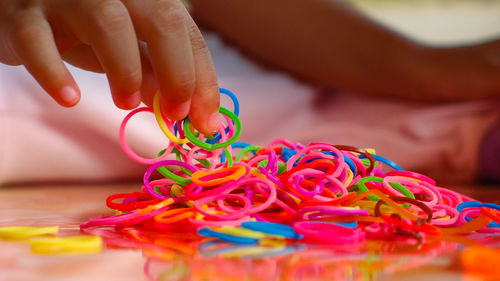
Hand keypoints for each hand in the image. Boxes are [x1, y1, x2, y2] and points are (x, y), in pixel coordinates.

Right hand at [0, 0, 219, 133]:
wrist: (19, 8)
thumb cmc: (83, 28)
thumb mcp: (127, 48)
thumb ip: (155, 72)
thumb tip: (189, 111)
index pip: (186, 30)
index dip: (203, 78)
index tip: (206, 122)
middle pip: (161, 19)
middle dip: (177, 73)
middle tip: (176, 115)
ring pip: (108, 22)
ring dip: (126, 71)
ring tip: (125, 103)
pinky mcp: (22, 14)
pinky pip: (38, 41)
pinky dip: (56, 74)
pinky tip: (70, 98)